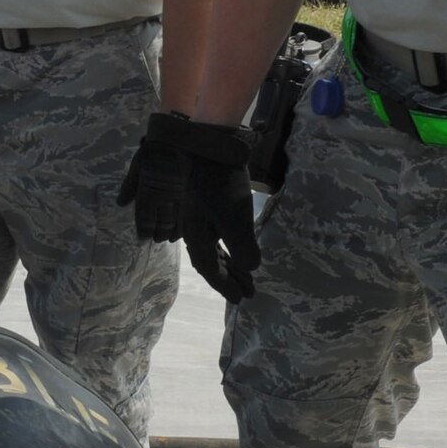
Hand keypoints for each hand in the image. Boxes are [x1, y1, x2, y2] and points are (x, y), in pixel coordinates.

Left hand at [116, 111, 190, 240]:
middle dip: (158, 234)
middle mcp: (164, 198)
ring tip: (168, 238)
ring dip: (170, 233)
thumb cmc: (156, 151)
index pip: (145, 218)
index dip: (144, 230)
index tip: (143, 237)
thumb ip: (130, 186)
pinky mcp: (192, 195)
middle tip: (156, 239)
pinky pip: (188, 216)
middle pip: (161, 224)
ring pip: (175, 223)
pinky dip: (184, 227)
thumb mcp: (138, 165)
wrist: (182, 138)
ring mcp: (179, 198)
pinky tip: (182, 231)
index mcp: (148, 192)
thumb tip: (121, 203)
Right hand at [162, 117, 261, 300]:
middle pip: (212, 263)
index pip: (211, 270)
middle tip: (248, 294)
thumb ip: (243, 247)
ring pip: (216, 250)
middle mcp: (195, 231)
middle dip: (230, 279)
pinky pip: (220, 237)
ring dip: (232, 265)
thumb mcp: (235, 219)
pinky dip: (231, 248)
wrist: (214, 148)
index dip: (226, 286)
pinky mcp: (212, 207)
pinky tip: (242, 252)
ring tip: (249, 279)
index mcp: (196, 237)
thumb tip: (250, 267)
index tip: (242, 299)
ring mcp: (202, 219)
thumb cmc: (222, 185)